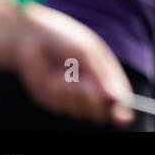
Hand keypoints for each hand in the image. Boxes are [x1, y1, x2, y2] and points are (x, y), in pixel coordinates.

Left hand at [11, 3, 134, 126]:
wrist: (31, 36)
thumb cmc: (64, 39)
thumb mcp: (88, 52)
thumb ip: (102, 76)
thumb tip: (115, 97)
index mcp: (105, 75)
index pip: (119, 97)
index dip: (122, 108)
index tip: (123, 117)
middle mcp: (89, 89)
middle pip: (100, 112)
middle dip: (96, 103)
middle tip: (90, 87)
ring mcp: (70, 96)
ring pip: (80, 112)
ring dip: (77, 95)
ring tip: (69, 74)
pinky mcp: (52, 100)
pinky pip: (62, 106)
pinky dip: (60, 92)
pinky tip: (54, 76)